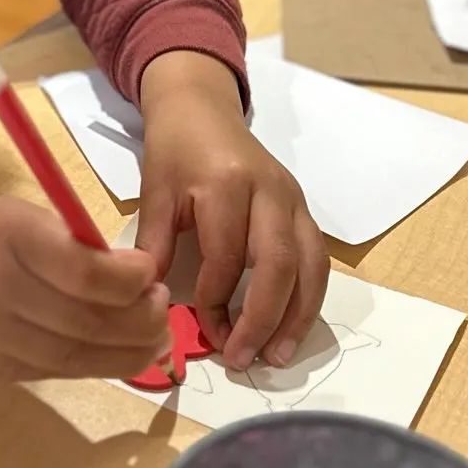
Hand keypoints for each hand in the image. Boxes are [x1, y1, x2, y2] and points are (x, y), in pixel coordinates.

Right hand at [0, 180, 170, 379]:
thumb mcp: (21, 215)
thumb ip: (73, 245)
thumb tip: (138, 282)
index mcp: (4, 238)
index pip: (80, 272)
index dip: (128, 280)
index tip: (150, 273)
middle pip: (84, 322)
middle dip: (139, 321)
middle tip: (163, 308)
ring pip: (75, 358)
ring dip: (128, 352)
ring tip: (155, 337)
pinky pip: (55, 373)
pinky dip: (96, 364)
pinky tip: (119, 352)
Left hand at [136, 49, 328, 371]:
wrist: (202, 107)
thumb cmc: (174, 151)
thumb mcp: (154, 192)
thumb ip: (153, 245)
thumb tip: (150, 304)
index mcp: (227, 184)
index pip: (228, 257)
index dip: (217, 302)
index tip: (205, 334)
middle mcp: (270, 191)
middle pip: (280, 264)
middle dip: (265, 319)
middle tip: (245, 359)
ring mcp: (293, 199)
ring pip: (311, 265)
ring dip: (298, 316)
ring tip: (279, 356)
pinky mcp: (304, 208)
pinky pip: (318, 259)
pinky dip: (309, 297)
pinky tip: (293, 327)